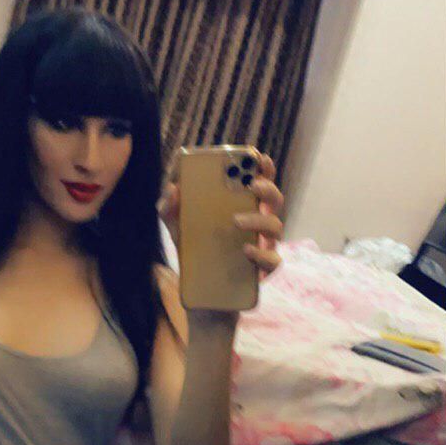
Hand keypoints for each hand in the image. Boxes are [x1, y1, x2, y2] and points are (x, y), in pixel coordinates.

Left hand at [157, 150, 283, 281]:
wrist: (197, 287)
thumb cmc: (193, 246)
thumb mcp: (176, 224)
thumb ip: (170, 206)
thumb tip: (173, 188)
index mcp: (243, 205)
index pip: (260, 181)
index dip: (264, 168)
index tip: (259, 157)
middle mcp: (258, 222)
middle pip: (275, 199)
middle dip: (267, 188)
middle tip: (252, 185)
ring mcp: (263, 245)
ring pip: (275, 226)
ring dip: (258, 220)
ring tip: (236, 220)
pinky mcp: (262, 269)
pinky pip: (272, 260)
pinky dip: (261, 253)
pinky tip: (246, 249)